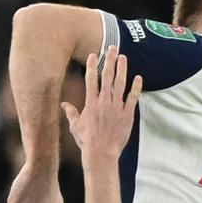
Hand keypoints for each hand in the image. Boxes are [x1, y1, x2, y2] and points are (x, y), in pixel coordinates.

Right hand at [60, 45, 141, 166]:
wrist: (101, 153)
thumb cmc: (87, 141)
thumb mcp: (75, 126)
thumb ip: (71, 113)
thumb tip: (63, 105)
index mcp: (91, 103)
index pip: (91, 79)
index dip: (92, 65)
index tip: (94, 54)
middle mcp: (104, 102)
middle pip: (106, 76)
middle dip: (109, 60)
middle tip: (112, 48)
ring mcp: (116, 107)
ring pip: (120, 83)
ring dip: (122, 69)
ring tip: (123, 57)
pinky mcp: (127, 114)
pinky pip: (133, 98)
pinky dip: (136, 87)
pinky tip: (138, 77)